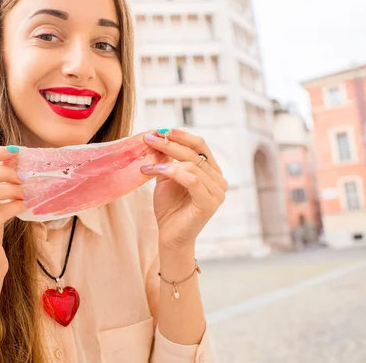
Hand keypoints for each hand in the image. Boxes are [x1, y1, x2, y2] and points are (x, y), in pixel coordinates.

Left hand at [140, 129, 227, 250]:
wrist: (170, 235)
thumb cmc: (169, 207)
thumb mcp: (167, 177)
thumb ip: (168, 159)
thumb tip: (159, 136)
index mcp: (212, 171)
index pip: (200, 145)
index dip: (181, 135)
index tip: (160, 130)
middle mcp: (219, 180)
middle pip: (195, 153)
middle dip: (170, 144)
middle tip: (148, 139)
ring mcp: (217, 192)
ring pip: (193, 165)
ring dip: (167, 159)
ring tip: (147, 162)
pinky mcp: (210, 204)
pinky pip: (193, 180)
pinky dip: (174, 172)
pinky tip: (158, 171)